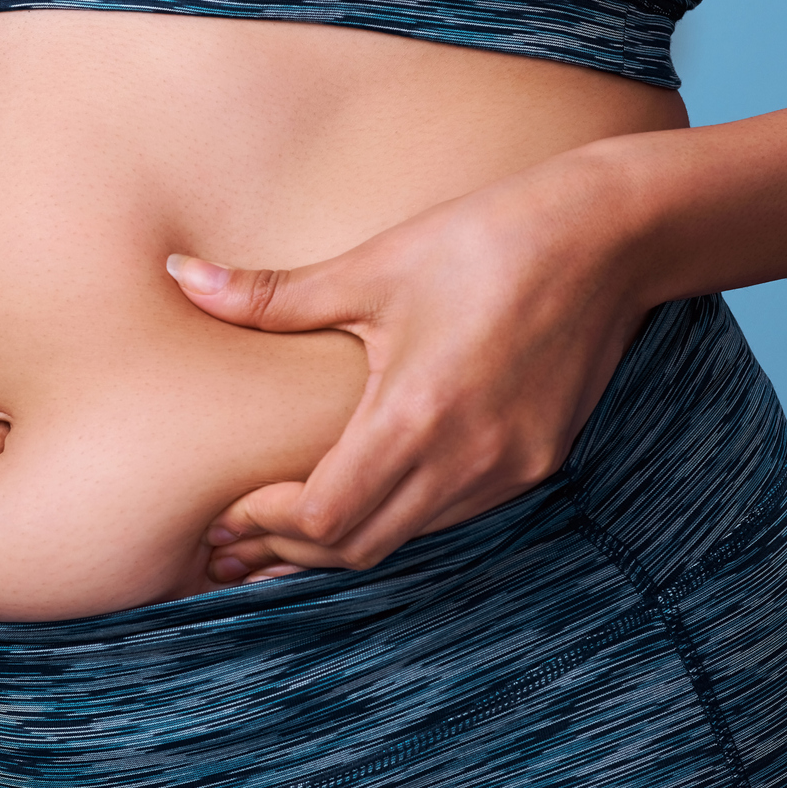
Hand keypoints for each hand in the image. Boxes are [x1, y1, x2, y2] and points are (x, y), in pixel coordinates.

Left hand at [169, 157, 652, 582]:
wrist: (607, 238)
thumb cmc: (481, 242)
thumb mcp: (372, 267)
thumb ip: (270, 295)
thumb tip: (179, 276)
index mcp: (415, 416)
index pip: (325, 518)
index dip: (268, 526)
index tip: (227, 512)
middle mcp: (466, 461)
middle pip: (359, 548)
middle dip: (291, 549)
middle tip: (237, 540)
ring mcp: (508, 470)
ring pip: (408, 539)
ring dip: (345, 541)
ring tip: (286, 531)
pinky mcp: (538, 464)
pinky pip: (452, 516)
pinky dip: (400, 518)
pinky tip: (368, 497)